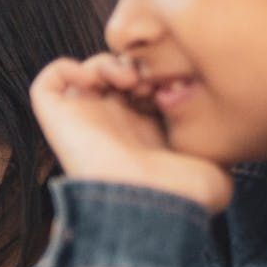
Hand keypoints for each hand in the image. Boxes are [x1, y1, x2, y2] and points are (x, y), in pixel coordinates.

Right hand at [31, 53, 232, 213]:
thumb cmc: (186, 191)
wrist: (153, 202)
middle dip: (138, 63)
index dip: (161, 72)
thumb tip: (217, 113)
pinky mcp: (57, 118)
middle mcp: (112, 125)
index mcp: (145, 133)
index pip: (146, 86)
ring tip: (130, 80)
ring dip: (108, 63)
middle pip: (117, 74)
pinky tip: (100, 80)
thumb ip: (214, 132)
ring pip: (86, 72)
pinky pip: (50, 80)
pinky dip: (70, 67)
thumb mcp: (216, 156)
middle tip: (153, 79)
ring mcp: (84, 121)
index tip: (177, 83)